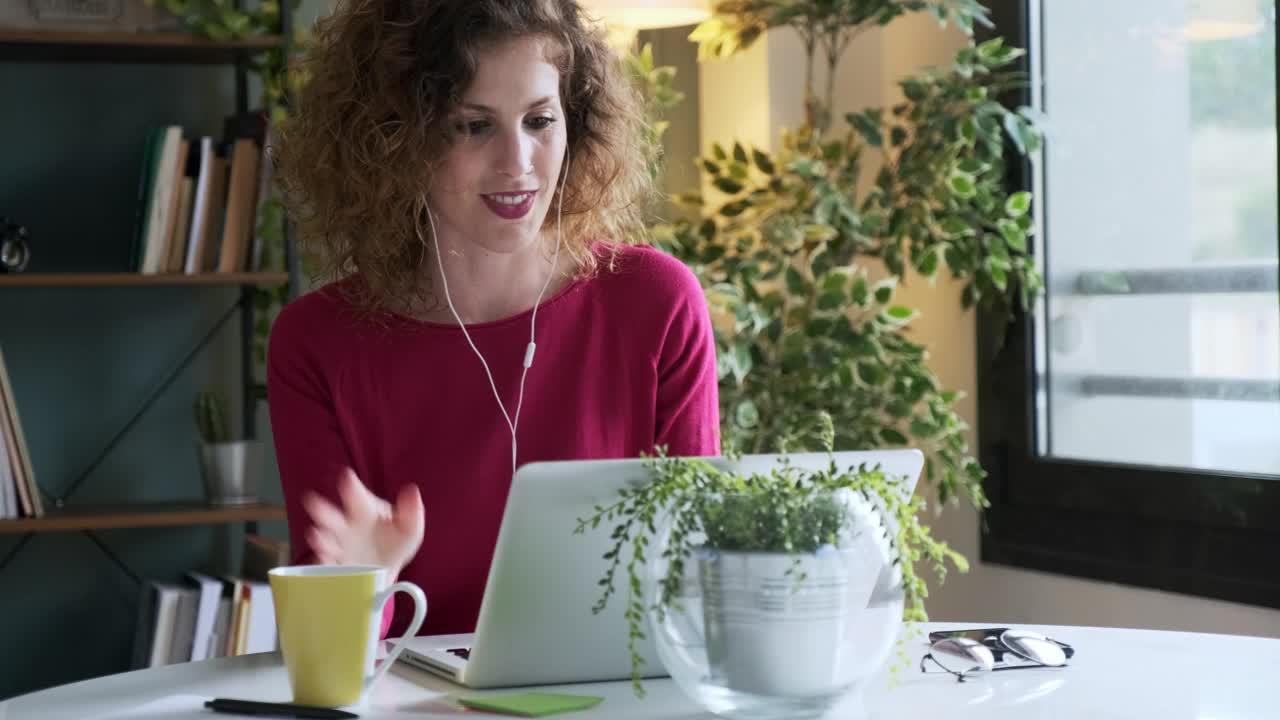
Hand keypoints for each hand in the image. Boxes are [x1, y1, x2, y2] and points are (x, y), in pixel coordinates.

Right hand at [303, 468, 424, 575]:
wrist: (388, 572)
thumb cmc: (396, 542)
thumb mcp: (410, 528)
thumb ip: (412, 512)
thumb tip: (412, 491)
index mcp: (363, 511)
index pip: (355, 495)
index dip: (351, 486)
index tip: (346, 477)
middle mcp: (346, 527)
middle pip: (331, 516)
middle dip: (322, 510)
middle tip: (313, 501)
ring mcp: (339, 548)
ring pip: (325, 541)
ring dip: (320, 538)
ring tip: (316, 534)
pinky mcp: (336, 568)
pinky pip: (327, 565)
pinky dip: (323, 562)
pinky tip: (323, 559)